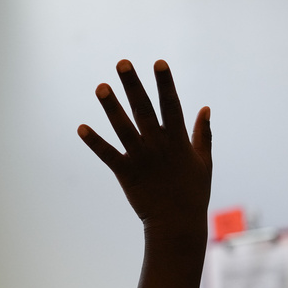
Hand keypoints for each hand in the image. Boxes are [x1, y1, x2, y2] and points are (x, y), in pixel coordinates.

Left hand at [78, 59, 211, 238]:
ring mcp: (141, 159)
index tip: (159, 62)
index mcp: (178, 140)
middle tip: (122, 63)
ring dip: (111, 107)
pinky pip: (108, 155)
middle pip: (144, 109)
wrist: (177, 225)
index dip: (165, 83)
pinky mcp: (126, 173)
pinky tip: (81, 128)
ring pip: (123, 128)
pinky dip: (95, 142)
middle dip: (133, 85)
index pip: (171, 105)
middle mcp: (159, 145)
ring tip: (100, 86)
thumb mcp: (204, 162)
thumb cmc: (193, 193)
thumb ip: (203, 134)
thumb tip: (206, 108)